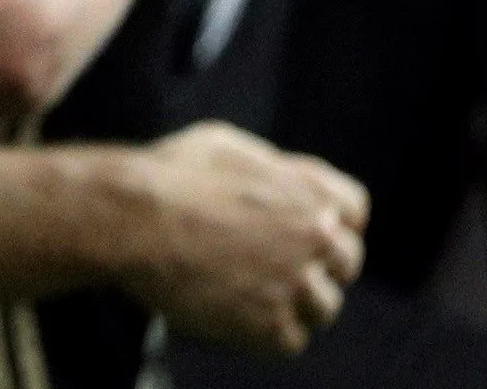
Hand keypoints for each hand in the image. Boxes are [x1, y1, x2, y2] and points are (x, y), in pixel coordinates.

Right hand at [111, 122, 366, 355]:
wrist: (133, 219)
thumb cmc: (170, 175)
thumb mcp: (228, 144)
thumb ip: (272, 168)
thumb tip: (283, 180)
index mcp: (310, 192)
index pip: (354, 211)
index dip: (330, 219)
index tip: (308, 229)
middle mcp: (315, 238)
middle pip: (345, 262)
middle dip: (317, 263)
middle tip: (278, 267)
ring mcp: (295, 283)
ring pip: (324, 307)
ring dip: (297, 303)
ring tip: (256, 295)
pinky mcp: (269, 324)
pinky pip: (292, 340)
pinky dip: (269, 333)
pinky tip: (240, 315)